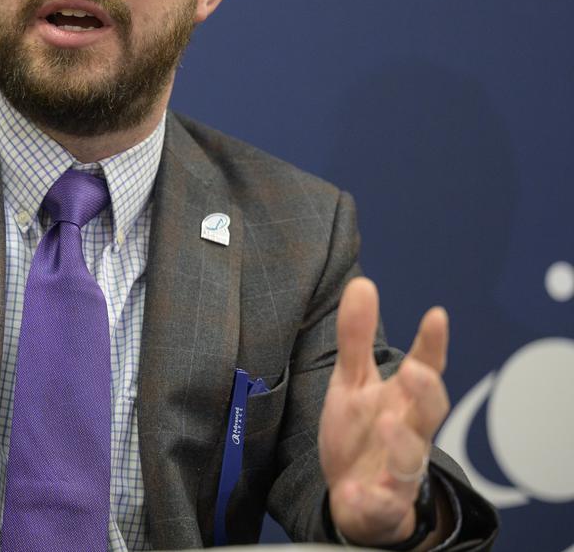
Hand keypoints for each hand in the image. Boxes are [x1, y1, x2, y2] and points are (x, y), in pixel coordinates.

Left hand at [318, 277, 449, 546]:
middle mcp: (409, 433)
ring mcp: (397, 471)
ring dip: (401, 442)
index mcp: (404, 401)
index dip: (433, 345)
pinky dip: (370, 499)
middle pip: (430, 413)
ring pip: (411, 459)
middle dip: (427, 393)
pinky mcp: (381, 503)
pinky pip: (381, 505)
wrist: (354, 499)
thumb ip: (356, 338)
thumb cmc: (361, 433)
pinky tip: (355, 491)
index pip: (426, 370)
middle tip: (415, 371)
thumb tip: (363, 283)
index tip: (437, 316)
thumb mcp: (350, 382)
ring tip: (387, 422)